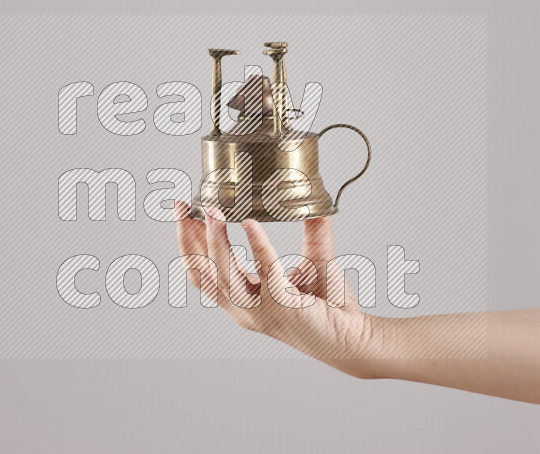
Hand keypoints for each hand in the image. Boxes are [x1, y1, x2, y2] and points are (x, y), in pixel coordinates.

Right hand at [174, 202, 387, 376]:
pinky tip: (250, 224)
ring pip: (225, 276)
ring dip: (215, 242)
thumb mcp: (313, 262)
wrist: (356, 337)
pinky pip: (266, 272)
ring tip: (213, 212)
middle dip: (188, 239)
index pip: (203, 272)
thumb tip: (315, 202)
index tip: (183, 211)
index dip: (188, 242)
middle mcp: (246, 308)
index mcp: (244, 299)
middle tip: (184, 207)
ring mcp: (262, 310)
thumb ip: (312, 232)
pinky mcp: (284, 307)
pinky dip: (257, 246)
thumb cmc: (330, 307)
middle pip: (203, 274)